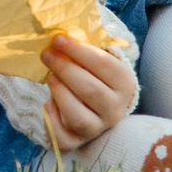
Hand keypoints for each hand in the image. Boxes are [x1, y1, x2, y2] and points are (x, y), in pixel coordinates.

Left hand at [40, 34, 135, 151]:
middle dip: (65, 69)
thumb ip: (85, 45)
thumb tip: (61, 28)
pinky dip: (52, 121)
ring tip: (50, 77)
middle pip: (90, 91)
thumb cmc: (92, 73)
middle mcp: (115, 109)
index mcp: (124, 84)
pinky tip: (47, 104)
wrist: (95, 104)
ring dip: (60, 93)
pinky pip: (63, 139)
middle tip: (47, 54)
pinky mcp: (79, 142)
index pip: (104, 65)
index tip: (57, 39)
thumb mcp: (97, 56)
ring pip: (79, 117)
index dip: (78, 51)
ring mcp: (97, 128)